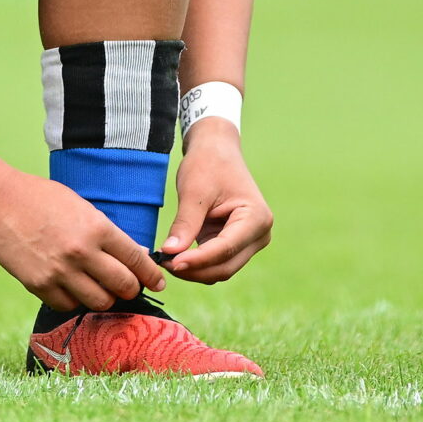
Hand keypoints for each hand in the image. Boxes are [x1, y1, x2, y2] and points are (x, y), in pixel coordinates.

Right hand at [0, 159, 162, 311]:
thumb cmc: (43, 199)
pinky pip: (68, 306)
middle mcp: (82, 253)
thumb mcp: (83, 207)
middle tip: (129, 288)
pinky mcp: (39, 286)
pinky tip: (72, 288)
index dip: (151, 275)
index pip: (136, 260)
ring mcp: (60, 272)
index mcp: (97, 228)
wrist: (0, 202)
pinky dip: (75, 301)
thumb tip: (131, 256)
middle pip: (123, 286)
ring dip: (104, 298)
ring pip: (99, 302)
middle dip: (131, 290)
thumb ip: (105, 233)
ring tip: (100, 288)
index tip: (158, 282)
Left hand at [159, 123, 271, 282]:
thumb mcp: (194, 192)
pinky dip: (196, 264)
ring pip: (220, 270)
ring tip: (166, 259)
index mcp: (256, 218)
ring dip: (194, 270)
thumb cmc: (208, 164)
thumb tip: (169, 253)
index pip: (225, 248)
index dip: (197, 259)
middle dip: (194, 269)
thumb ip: (185, 224)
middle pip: (225, 266)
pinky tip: (175, 256)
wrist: (216, 151)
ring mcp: (249, 242)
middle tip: (162, 263)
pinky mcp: (235, 245)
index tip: (171, 262)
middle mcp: (259, 234)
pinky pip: (215, 263)